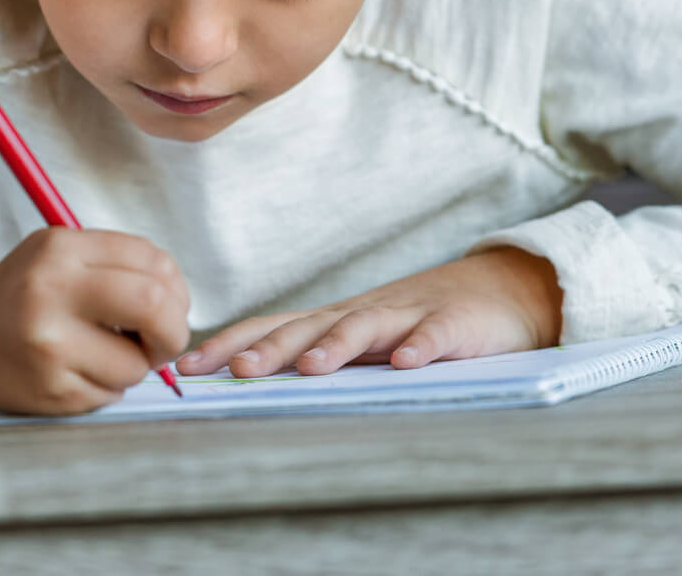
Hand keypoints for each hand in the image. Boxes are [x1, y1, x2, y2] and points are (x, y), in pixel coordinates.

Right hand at [0, 229, 189, 414]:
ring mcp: (48, 347)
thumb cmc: (23, 294)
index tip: (168, 303)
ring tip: (99, 353)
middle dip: (174, 329)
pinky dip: (107, 386)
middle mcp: (49, 294)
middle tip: (163, 339)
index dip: (176, 288)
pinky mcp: (50, 391)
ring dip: (134, 365)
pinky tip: (75, 370)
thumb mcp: (60, 255)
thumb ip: (119, 264)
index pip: (153, 262)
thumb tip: (180, 297)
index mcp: (59, 249)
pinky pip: (111, 393)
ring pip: (137, 364)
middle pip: (155, 306)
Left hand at [175, 247, 562, 378]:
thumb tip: (243, 388)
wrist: (496, 293)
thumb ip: (314, 359)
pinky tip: (404, 363)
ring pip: (364, 326)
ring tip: (311, 367)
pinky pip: (434, 335)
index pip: (270, 329)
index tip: (185, 370)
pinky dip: (419, 346)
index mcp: (331, 322)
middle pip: (308, 327)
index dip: (228, 346)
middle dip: (270, 349)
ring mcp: (406, 316)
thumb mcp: (358, 343)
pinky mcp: (453, 325)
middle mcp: (360, 314)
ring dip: (336, 346)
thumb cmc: (413, 325)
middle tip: (236, 371)